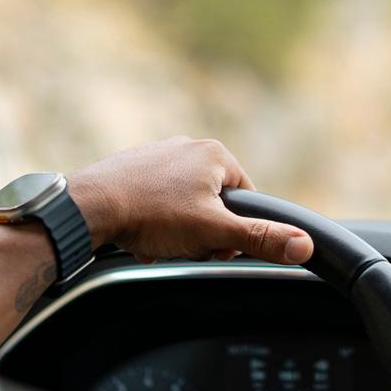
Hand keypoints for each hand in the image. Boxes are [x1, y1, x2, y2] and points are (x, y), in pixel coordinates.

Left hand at [67, 136, 314, 265]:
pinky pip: (156, 203)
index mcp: (215, 154)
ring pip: (184, 207)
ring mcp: (157, 155)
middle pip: (214, 204)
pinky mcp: (132, 168)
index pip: (246, 200)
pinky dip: (152, 223)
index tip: (214, 244)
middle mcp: (188, 146)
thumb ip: (260, 238)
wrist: (87, 208)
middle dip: (201, 233)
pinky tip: (139, 234)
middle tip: (182, 244)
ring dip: (176, 231)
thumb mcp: (213, 233)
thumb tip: (304, 245)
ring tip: (157, 240)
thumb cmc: (150, 214)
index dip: (234, 231)